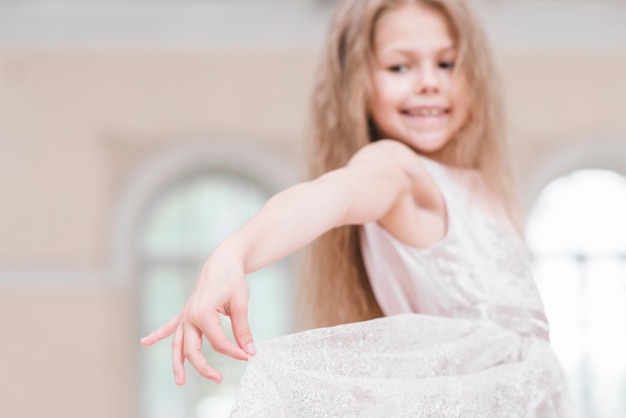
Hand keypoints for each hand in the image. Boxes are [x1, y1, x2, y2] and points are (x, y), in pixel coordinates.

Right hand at [140, 258, 255, 384]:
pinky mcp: (186, 311)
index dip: (235, 352)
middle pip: (192, 350)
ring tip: (180, 382)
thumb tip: (250, 351)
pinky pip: (170, 326)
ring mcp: (185, 314)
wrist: (223, 260)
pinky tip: (145, 341)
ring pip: (178, 344)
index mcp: (203, 314)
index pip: (218, 343)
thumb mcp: (240, 304)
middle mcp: (189, 316)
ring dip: (177, 363)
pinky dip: (158, 334)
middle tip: (219, 379)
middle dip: (204, 368)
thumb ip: (242, 330)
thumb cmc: (232, 279)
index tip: (248, 356)